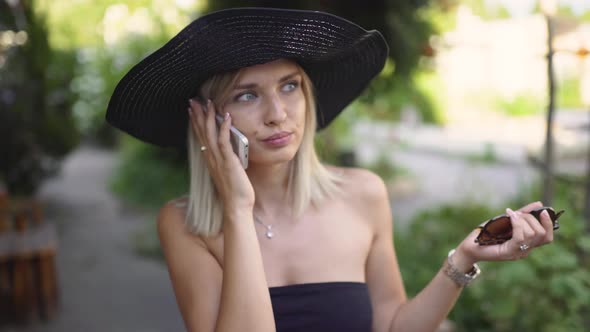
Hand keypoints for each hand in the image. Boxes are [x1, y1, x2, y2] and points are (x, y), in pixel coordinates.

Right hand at [188, 99, 254, 216]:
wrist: (236, 206)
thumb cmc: (235, 191)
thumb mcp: (229, 171)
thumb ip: (227, 159)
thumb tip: (230, 150)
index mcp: (210, 159)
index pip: (201, 136)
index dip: (196, 122)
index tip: (192, 109)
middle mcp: (211, 158)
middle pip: (202, 132)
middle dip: (197, 115)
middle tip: (193, 100)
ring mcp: (218, 160)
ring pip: (210, 134)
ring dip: (208, 117)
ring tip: (207, 102)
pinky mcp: (228, 162)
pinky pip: (223, 142)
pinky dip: (224, 128)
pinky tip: (225, 116)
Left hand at [454, 201, 553, 267]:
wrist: (470, 246)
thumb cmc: (487, 233)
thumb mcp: (506, 220)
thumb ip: (522, 214)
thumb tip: (538, 204)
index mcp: (527, 243)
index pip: (547, 237)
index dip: (549, 223)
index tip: (544, 211)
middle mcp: (525, 250)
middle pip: (541, 233)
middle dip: (531, 218)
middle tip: (516, 213)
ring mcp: (518, 252)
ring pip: (532, 234)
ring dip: (522, 219)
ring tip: (510, 215)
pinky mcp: (509, 252)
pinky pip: (520, 237)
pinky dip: (516, 223)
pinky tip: (509, 215)